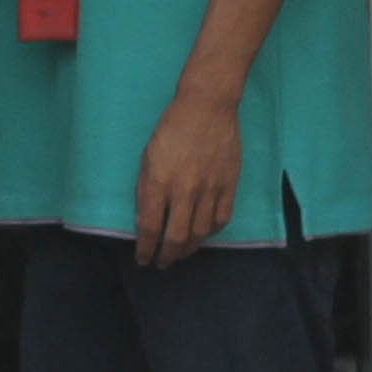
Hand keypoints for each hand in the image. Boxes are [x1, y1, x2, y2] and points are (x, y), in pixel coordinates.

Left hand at [130, 86, 244, 266]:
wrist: (207, 108)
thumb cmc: (171, 129)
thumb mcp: (147, 157)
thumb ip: (146, 190)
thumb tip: (145, 221)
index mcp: (158, 182)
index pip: (150, 227)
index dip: (145, 249)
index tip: (143, 259)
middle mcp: (184, 190)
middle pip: (176, 238)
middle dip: (166, 256)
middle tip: (162, 263)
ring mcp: (209, 189)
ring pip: (199, 233)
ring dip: (188, 249)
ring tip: (181, 253)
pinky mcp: (228, 186)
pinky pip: (220, 220)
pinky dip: (210, 233)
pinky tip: (202, 234)